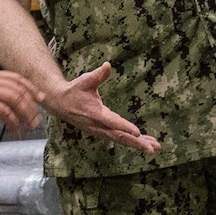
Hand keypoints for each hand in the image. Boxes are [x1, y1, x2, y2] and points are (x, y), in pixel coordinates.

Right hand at [0, 69, 41, 132]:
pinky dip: (13, 122)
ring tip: (28, 126)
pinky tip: (14, 129)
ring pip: (16, 100)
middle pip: (19, 90)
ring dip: (25, 114)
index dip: (31, 88)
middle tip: (36, 118)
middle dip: (31, 105)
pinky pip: (4, 112)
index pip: (16, 78)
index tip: (40, 97)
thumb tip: (3, 103)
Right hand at [40, 63, 161, 154]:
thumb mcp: (85, 80)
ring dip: (138, 145)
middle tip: (152, 149)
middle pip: (120, 137)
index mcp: (96, 113)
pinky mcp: (102, 132)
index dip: (125, 127)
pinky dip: (133, 142)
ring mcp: (100, 131)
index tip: (138, 132)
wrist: (60, 103)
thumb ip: (98, 75)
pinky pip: (119, 139)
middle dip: (137, 143)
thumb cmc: (75, 90)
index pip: (112, 122)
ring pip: (121, 140)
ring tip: (156, 148)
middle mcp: (98, 126)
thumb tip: (107, 65)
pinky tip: (147, 143)